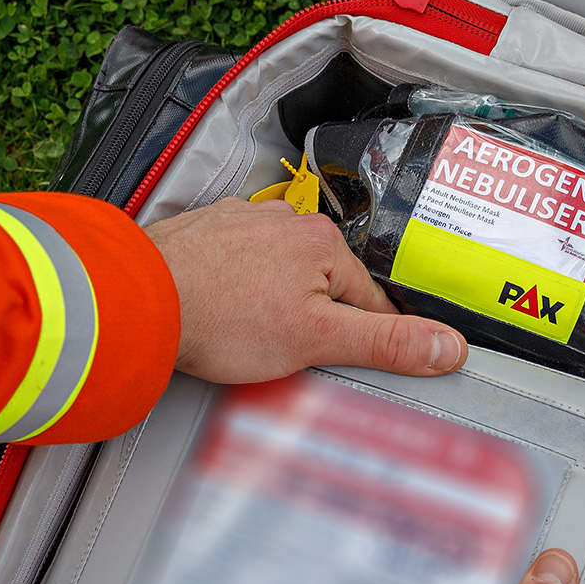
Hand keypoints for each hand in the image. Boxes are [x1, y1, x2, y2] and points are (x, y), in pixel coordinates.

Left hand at [145, 198, 468, 382]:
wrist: (136, 299)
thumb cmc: (220, 317)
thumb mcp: (317, 340)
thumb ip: (385, 343)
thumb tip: (447, 346)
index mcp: (322, 244)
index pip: (369, 300)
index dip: (367, 338)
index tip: (363, 360)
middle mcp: (283, 223)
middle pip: (321, 284)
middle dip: (312, 320)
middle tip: (286, 353)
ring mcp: (239, 224)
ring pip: (276, 274)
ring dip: (271, 303)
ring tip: (247, 336)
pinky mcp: (201, 235)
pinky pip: (235, 267)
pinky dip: (232, 291)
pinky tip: (219, 315)